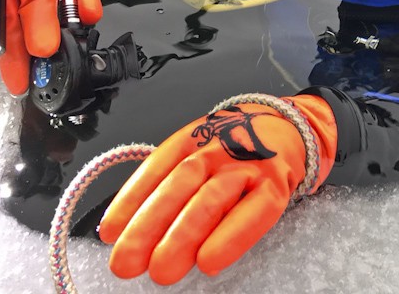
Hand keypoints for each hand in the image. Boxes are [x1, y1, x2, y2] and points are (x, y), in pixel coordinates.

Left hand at [98, 94, 336, 284]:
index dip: (131, 200)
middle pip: (180, 183)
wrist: (288, 128)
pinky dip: (230, 238)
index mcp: (193, 137)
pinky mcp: (275, 185)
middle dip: (150, 224)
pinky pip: (253, 212)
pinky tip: (209, 261)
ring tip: (161, 270)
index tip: (110, 233)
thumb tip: (119, 228)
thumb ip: (167, 183)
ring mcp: (248, 165)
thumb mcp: (200, 150)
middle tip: (127, 262)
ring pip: (211, 197)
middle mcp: (218, 147)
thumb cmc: (235, 149)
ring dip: (183, 235)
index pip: (157, 166)